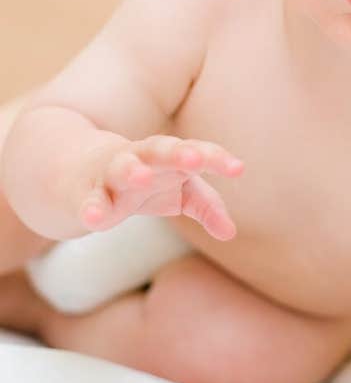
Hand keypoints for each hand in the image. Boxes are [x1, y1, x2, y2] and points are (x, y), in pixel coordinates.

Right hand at [76, 135, 244, 241]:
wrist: (80, 170)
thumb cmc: (145, 181)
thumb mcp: (179, 193)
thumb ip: (207, 208)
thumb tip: (231, 233)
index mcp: (169, 156)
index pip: (196, 152)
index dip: (216, 159)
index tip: (238, 169)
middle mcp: (142, 158)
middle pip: (161, 150)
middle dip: (178, 153)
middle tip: (194, 159)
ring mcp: (111, 173)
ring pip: (122, 167)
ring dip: (133, 171)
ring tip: (143, 178)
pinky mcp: (86, 195)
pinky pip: (89, 201)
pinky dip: (91, 208)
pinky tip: (94, 219)